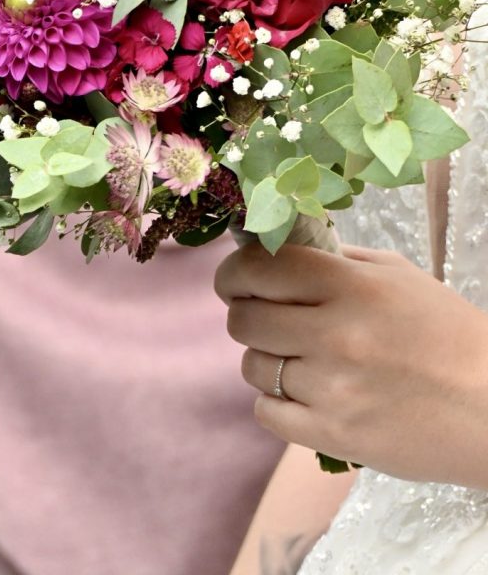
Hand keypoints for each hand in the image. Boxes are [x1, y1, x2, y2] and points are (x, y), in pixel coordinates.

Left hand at [214, 242, 487, 486]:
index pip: (259, 268)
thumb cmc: (447, 334)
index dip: (235, 272)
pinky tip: (302, 394)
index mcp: (353, 286)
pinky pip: (266, 413)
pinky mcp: (333, 435)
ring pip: (252, 366)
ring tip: (297, 358)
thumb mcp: (397, 275)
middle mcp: (336, 334)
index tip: (237, 279)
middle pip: (244, 319)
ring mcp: (332, 389)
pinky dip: (275, 403)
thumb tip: (277, 246)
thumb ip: (336, 257)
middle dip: (245, 314)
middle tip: (265, 317)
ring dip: (265, 359)